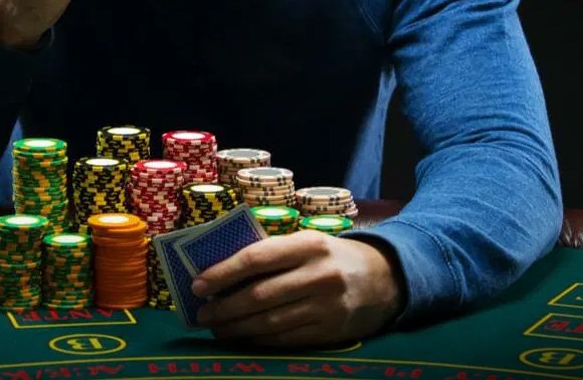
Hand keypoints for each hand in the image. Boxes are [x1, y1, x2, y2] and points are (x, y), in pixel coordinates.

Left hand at [192, 231, 403, 346]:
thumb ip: (273, 253)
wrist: (384, 279)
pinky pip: (286, 338)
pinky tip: (244, 337)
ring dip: (237, 327)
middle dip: (224, 307)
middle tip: (202, 314)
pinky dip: (260, 339)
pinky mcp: (332, 331)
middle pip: (259, 295)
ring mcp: (327, 306)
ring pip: (270, 321)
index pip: (256, 258)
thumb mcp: (307, 242)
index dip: (222, 273)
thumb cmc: (332, 257)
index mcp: (308, 244)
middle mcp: (318, 274)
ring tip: (217, 328)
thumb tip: (223, 273)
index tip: (198, 284)